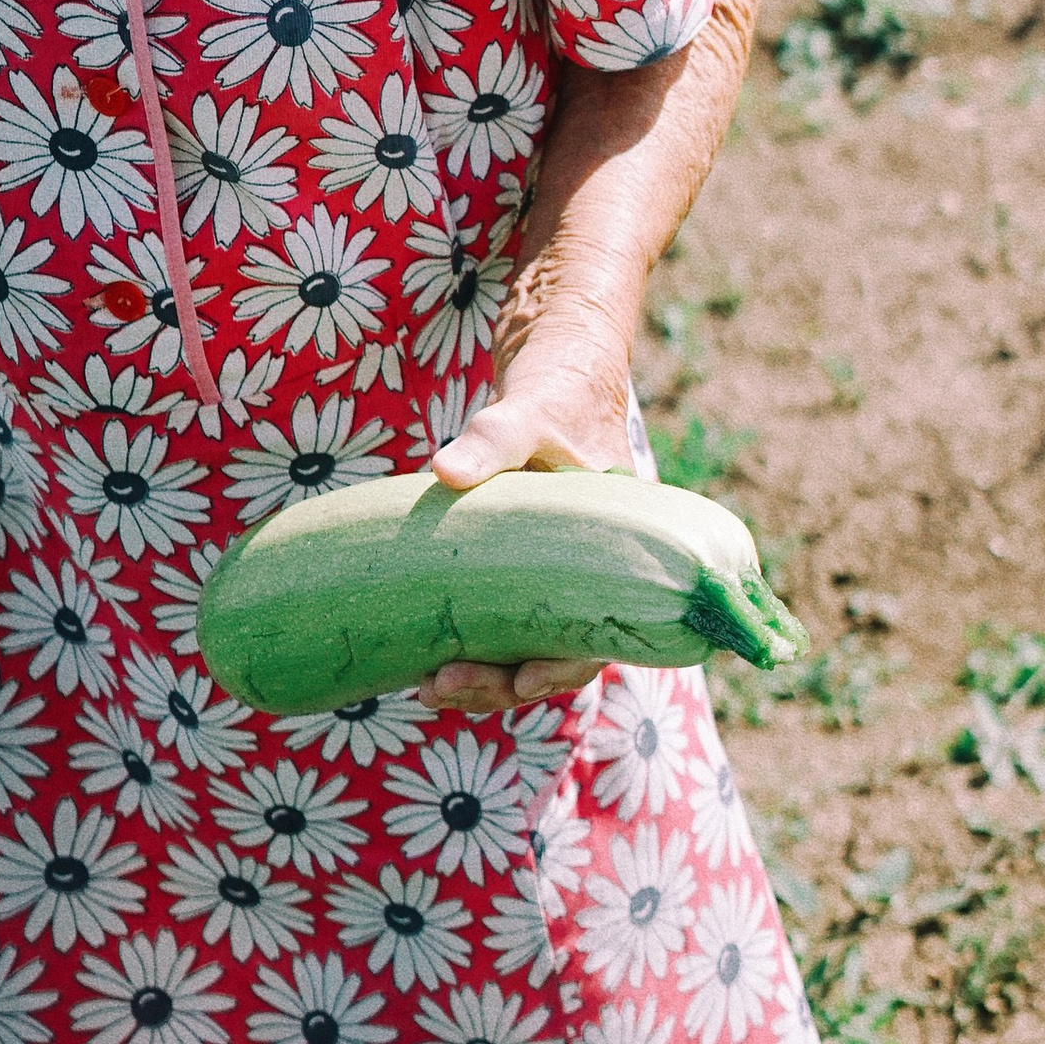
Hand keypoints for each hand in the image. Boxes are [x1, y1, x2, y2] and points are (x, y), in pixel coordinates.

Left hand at [413, 327, 632, 712]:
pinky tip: (424, 652)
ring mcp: (554, 568)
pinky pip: (501, 615)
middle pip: (554, 655)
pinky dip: (469, 638)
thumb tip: (444, 472)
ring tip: (426, 683)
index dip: (560, 670)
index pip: (599, 636)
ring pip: (524, 644)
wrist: (557, 358)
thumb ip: (491, 441)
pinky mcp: (519, 558)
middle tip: (438, 686)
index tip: (516, 680)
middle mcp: (591, 571)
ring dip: (481, 672)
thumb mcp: (528, 413)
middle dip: (499, 683)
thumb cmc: (560, 388)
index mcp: (620, 554)